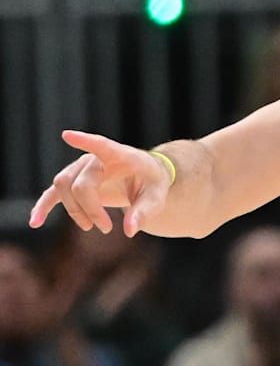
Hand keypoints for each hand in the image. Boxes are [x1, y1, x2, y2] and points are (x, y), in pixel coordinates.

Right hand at [28, 130, 172, 236]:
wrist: (144, 179)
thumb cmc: (151, 184)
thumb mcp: (156, 197)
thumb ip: (144, 212)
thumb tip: (129, 230)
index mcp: (120, 155)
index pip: (101, 145)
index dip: (85, 141)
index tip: (67, 135)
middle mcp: (96, 159)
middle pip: (79, 184)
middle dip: (89, 209)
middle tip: (107, 228)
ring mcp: (81, 168)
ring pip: (63, 187)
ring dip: (74, 211)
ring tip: (92, 227)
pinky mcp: (74, 181)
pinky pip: (53, 193)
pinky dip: (43, 206)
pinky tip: (35, 222)